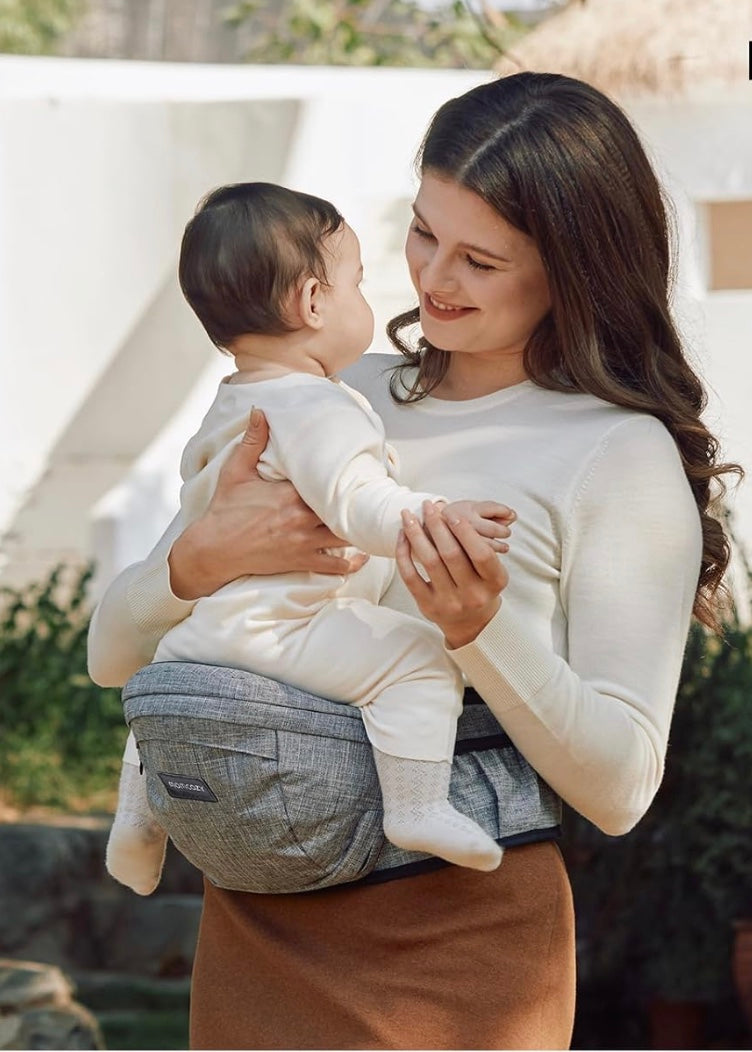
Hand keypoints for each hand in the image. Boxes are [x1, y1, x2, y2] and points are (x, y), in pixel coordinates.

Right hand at [168, 408, 366, 599]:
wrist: (213, 549)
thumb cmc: (225, 510)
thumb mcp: (236, 471)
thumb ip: (252, 441)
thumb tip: (260, 411)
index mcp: (289, 493)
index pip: (328, 481)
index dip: (345, 476)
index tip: (358, 470)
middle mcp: (301, 517)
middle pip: (342, 508)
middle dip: (357, 502)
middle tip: (372, 494)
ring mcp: (304, 541)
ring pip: (345, 535)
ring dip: (358, 528)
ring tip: (370, 520)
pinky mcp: (301, 561)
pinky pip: (335, 566)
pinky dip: (352, 563)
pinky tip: (363, 554)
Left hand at [395, 500, 510, 649]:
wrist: (472, 622)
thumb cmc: (481, 585)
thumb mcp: (491, 570)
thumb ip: (477, 546)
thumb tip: (450, 513)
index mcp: (493, 582)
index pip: (481, 553)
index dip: (466, 531)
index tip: (451, 513)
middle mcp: (473, 594)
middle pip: (451, 554)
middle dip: (437, 525)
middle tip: (428, 506)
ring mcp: (450, 603)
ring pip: (429, 561)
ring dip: (416, 534)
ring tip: (408, 515)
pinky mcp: (428, 606)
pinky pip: (410, 577)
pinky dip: (404, 554)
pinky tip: (403, 536)